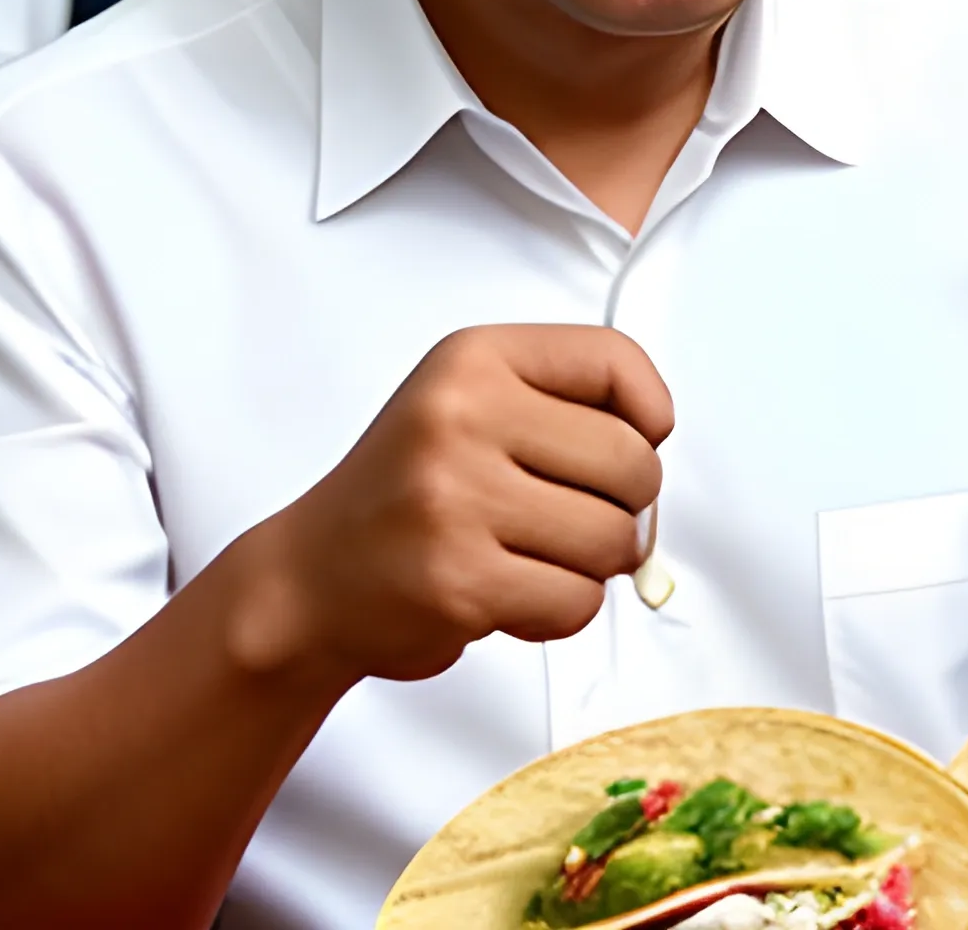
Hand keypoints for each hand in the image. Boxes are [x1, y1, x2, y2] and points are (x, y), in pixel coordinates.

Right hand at [233, 325, 672, 688]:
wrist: (308, 580)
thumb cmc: (409, 489)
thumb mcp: (471, 398)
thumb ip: (567, 398)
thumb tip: (659, 441)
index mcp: (474, 358)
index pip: (614, 360)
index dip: (649, 409)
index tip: (636, 438)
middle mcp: (462, 416)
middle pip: (632, 461)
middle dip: (628, 503)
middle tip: (580, 514)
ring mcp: (456, 500)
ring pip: (612, 538)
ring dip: (595, 563)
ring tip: (539, 554)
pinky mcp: (459, 583)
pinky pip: (575, 601)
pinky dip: (562, 608)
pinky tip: (515, 593)